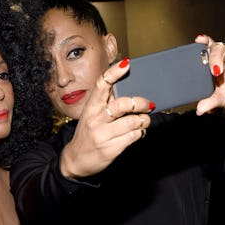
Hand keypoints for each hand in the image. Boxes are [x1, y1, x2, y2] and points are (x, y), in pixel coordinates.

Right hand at [61, 58, 153, 178]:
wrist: (76, 160)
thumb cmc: (88, 133)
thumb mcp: (91, 114)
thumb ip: (106, 101)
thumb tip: (127, 87)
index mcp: (90, 107)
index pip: (101, 85)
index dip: (113, 73)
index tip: (126, 64)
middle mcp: (95, 119)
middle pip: (123, 104)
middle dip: (141, 104)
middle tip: (148, 105)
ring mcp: (103, 135)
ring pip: (133, 122)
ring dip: (144, 120)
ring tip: (143, 121)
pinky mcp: (111, 149)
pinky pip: (133, 136)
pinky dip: (140, 133)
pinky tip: (137, 132)